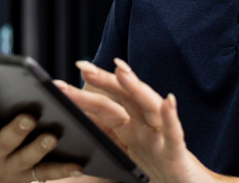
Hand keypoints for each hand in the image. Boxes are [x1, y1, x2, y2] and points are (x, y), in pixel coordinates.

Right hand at [0, 87, 84, 182]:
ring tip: (52, 136)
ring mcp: (11, 167)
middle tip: (26, 117)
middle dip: (15, 130)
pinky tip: (79, 162)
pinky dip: (62, 169)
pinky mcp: (27, 178)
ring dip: (40, 148)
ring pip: (28, 157)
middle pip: (5, 141)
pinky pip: (47, 175)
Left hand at [57, 59, 217, 182]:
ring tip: (121, 70)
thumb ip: (106, 143)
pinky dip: (171, 119)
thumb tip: (77, 137)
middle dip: (104, 81)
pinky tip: (169, 102)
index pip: (106, 106)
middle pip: (124, 99)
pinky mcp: (176, 154)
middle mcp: (145, 128)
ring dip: (136, 88)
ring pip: (149, 108)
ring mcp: (161, 139)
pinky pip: (174, 135)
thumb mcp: (126, 158)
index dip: (85, 94)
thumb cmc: (159, 173)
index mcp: (130, 130)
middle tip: (83, 66)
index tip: (62, 83)